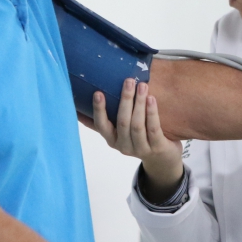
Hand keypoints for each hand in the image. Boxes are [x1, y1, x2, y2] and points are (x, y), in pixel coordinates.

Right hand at [91, 79, 184, 199]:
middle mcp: (124, 146)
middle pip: (123, 122)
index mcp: (112, 140)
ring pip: (137, 125)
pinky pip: (153, 129)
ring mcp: (141, 148)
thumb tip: (78, 108)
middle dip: (125, 100)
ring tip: (142, 85)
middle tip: (128, 81)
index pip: (101, 125)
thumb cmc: (139, 140)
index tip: (98, 93)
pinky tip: (152, 99)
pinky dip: (152, 113)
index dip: (99, 110)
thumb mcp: (119, 133)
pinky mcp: (157, 147)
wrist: (162, 160)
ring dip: (139, 103)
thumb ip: (103, 121)